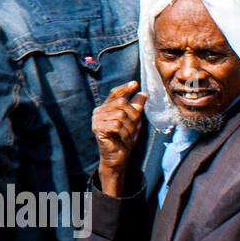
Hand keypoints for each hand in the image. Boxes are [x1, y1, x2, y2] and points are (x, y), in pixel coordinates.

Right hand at [92, 81, 146, 195]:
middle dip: (133, 115)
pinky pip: (116, 125)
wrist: (118, 157)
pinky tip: (123, 139)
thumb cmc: (124, 139)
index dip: (125, 88)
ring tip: (128, 136)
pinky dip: (124, 133)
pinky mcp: (97, 128)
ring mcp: (96, 119)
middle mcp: (99, 111)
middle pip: (121, 103)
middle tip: (135, 128)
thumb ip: (136, 107)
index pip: (115, 93)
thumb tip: (143, 93)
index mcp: (107, 107)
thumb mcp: (134, 121)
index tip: (136, 84)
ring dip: (129, 127)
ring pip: (120, 114)